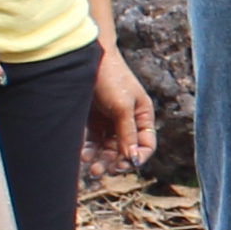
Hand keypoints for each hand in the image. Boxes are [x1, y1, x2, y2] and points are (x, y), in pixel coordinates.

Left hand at [89, 46, 153, 173]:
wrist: (87, 58)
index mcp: (143, 116)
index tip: (123, 165)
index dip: (137, 157)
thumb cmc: (111, 78)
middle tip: (103, 170)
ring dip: (101, 160)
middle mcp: (128, 121)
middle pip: (126, 151)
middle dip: (115, 162)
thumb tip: (133, 159)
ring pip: (108, 149)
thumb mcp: (122, 106)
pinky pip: (94, 142)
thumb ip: (128, 133)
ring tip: (92, 169)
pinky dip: (90, 151)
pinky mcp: (94, 121)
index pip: (146, 145)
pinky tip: (84, 156)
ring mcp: (110, 122)